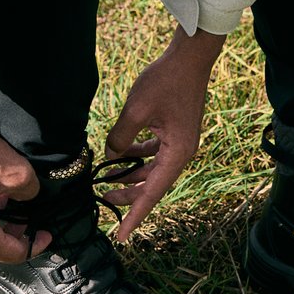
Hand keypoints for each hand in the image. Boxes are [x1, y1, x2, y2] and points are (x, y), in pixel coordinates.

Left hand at [104, 26, 225, 240]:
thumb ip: (120, 138)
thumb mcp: (136, 110)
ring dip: (131, 175)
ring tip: (106, 179)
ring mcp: (179, 143)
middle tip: (104, 201)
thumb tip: (110, 157)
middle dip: (129, 194)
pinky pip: (154, 153)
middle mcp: (181, 153)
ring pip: (152, 169)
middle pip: (152, 184)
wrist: (189, 58)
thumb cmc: (166, 81)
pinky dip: (137, 157)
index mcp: (177, 153)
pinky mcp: (174, 132)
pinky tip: (120, 155)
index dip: (135, 215)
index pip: (152, 193)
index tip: (122, 236)